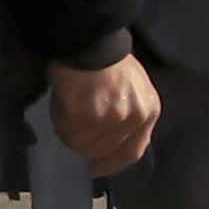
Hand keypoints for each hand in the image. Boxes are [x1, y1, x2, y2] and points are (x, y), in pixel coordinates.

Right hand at [48, 50, 162, 176]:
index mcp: (148, 111)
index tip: (94, 169)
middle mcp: (133, 117)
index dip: (111, 164)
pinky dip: (59, 114)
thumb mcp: (131, 90)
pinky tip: (65, 96)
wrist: (90, 39)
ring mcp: (111, 116)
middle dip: (82, 139)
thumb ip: (127, 116)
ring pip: (79, 142)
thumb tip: (107, 142)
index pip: (132, 152)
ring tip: (70, 102)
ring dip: (68, 126)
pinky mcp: (87, 112)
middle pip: (100, 150)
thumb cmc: (108, 60)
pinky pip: (65, 127)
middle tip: (73, 119)